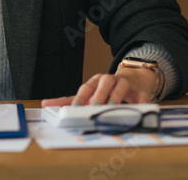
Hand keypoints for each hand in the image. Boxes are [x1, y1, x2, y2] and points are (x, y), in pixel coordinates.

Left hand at [40, 67, 157, 106]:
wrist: (136, 79)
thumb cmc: (109, 89)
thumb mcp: (91, 94)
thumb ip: (71, 100)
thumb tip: (46, 104)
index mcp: (95, 82)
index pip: (85, 88)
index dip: (80, 98)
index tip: (74, 108)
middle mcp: (109, 80)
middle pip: (102, 83)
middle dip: (97, 94)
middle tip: (92, 106)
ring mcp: (125, 84)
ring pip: (120, 85)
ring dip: (115, 95)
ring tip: (111, 105)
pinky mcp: (140, 90)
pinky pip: (141, 95)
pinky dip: (141, 101)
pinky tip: (140, 108)